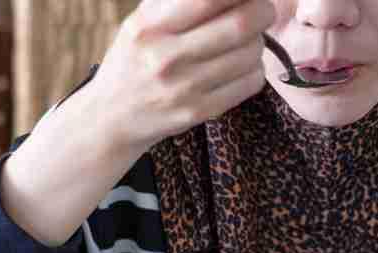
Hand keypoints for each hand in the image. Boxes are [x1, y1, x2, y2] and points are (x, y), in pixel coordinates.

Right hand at [92, 0, 274, 153]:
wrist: (113, 116)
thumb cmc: (135, 58)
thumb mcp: (143, 20)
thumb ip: (180, 2)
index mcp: (150, 26)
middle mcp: (166, 58)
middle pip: (240, 24)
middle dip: (263, 11)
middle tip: (264, 10)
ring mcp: (185, 89)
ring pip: (250, 54)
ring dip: (259, 41)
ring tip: (248, 40)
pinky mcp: (200, 112)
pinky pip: (250, 82)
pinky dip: (255, 68)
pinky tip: (241, 66)